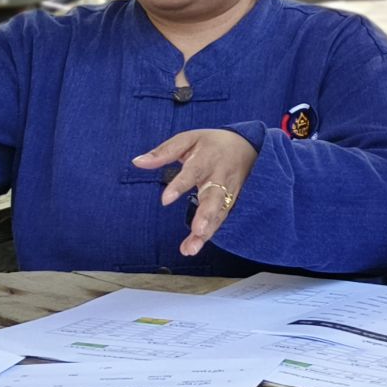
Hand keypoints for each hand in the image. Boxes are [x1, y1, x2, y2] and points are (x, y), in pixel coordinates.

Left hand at [133, 127, 259, 257]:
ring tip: (192, 247)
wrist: (249, 144)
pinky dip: (210, 233)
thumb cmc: (212, 143)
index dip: (180, 186)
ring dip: (207, 230)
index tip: (165, 200)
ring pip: (219, 213)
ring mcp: (228, 191)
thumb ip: (164, 152)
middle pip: (214, 198)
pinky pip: (222, 219)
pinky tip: (195, 246)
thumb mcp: (188, 139)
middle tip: (197, 231)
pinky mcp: (232, 201)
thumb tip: (137, 162)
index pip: (193, 173)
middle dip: (206, 215)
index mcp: (207, 159)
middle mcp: (219, 177)